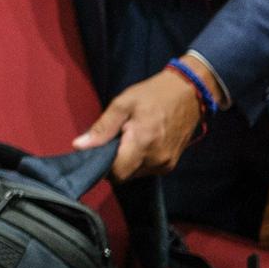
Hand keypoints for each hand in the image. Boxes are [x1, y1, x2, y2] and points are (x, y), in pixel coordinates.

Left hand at [72, 67, 204, 178]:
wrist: (189, 92)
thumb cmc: (153, 94)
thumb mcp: (123, 103)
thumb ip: (102, 128)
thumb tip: (79, 146)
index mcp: (143, 143)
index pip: (116, 173)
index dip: (103, 165)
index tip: (99, 150)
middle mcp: (156, 159)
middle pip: (125, 175)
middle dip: (114, 162)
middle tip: (115, 139)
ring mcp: (166, 164)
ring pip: (135, 174)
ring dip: (127, 162)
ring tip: (129, 138)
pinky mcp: (171, 165)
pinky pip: (147, 170)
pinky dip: (139, 161)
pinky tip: (141, 143)